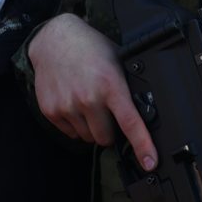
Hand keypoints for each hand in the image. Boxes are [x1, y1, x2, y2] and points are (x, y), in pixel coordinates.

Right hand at [28, 13, 157, 170]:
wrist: (54, 39)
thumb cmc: (90, 48)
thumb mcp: (117, 60)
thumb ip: (126, 87)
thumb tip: (143, 113)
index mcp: (110, 84)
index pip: (130, 122)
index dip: (142, 145)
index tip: (149, 162)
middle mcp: (88, 98)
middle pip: (106, 138)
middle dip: (110, 130)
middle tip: (106, 110)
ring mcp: (68, 106)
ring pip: (88, 137)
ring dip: (91, 127)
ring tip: (88, 102)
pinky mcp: (51, 111)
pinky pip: (70, 133)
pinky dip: (75, 124)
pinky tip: (74, 102)